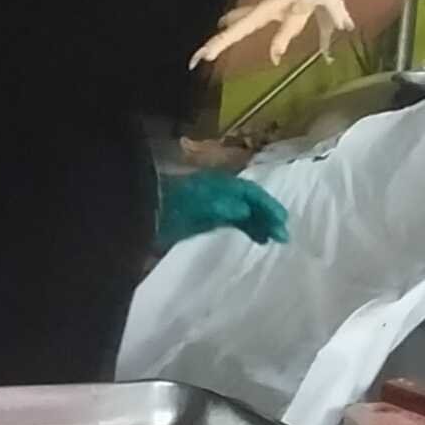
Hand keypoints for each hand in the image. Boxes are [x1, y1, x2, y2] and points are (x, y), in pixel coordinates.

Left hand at [156, 170, 289, 249]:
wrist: (142, 214)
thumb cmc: (168, 208)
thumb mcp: (193, 207)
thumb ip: (218, 206)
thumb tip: (243, 209)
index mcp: (219, 184)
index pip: (251, 192)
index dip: (268, 205)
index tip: (281, 221)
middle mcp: (220, 191)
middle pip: (251, 202)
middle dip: (267, 216)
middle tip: (282, 236)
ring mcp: (213, 204)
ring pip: (246, 212)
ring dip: (261, 224)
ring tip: (272, 240)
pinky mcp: (207, 219)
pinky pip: (235, 220)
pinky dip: (248, 228)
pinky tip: (257, 239)